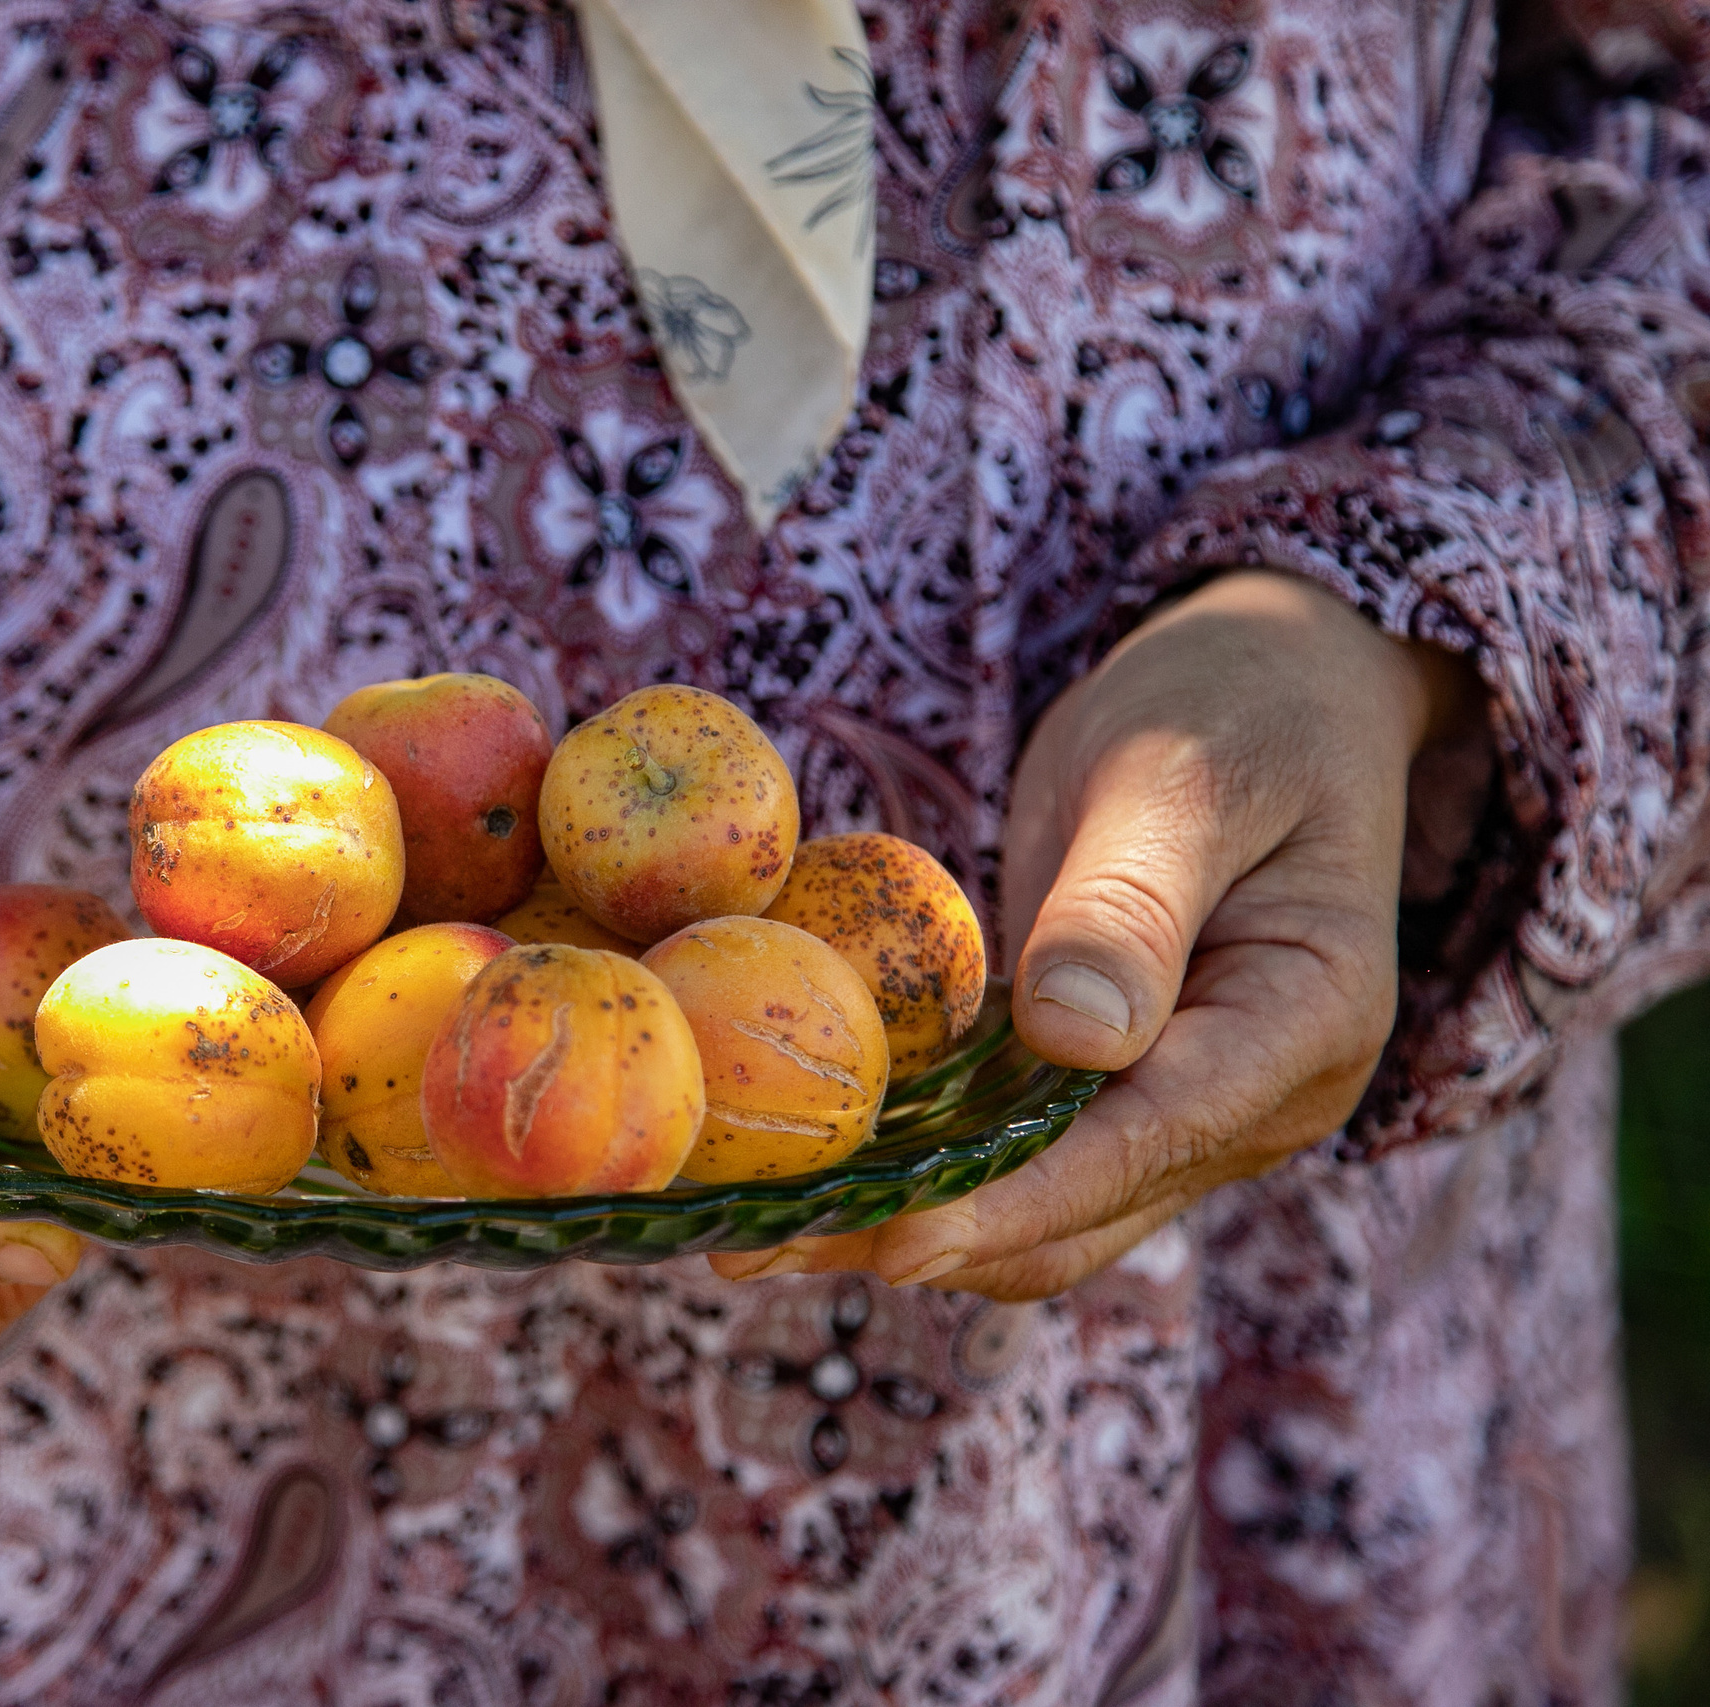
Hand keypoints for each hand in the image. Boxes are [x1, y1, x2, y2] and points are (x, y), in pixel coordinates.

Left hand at [709, 572, 1482, 1297]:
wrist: (1267, 684)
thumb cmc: (1236, 706)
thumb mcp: (1182, 777)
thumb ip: (1131, 905)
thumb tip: (1073, 1039)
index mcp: (1303, 1023)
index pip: (1148, 1142)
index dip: (1017, 1202)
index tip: (898, 1243)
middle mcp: (1255, 1098)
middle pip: (1079, 1211)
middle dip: (924, 1240)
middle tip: (751, 1256)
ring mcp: (1186, 1105)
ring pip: (1037, 1209)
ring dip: (900, 1225)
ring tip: (746, 1242)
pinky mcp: (1111, 1084)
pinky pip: (1013, 1151)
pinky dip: (917, 1170)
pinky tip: (806, 1177)